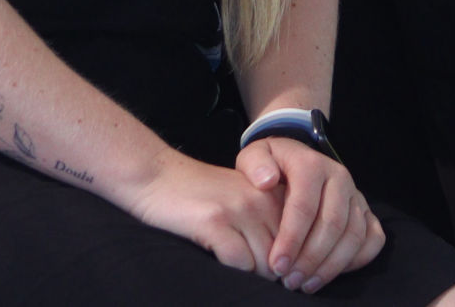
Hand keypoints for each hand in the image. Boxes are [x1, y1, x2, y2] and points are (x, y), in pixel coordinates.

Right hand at [119, 150, 284, 277]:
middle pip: (286, 256)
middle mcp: (260, 199)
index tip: (279, 275)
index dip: (290, 264)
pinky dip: (234, 271)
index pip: (300, 241)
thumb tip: (287, 269)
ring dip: (253, 276)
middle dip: (273, 275)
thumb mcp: (240, 200)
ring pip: (266, 264)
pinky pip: (240, 263)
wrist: (154, 175)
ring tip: (235, 267)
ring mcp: (238, 209)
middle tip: (255, 279)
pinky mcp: (214, 221)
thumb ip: (266, 224)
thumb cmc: (196, 195)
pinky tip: (218, 259)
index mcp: (271, 193)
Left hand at [239, 139, 387, 292]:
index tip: (277, 264)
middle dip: (311, 258)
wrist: (293, 160)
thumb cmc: (270, 166)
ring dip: (331, 265)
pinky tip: (332, 274)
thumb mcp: (254, 157)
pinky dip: (357, 260)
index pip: (304, 206)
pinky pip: (373, 238)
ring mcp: (356, 195)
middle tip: (290, 280)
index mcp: (311, 164)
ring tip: (307, 284)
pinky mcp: (366, 210)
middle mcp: (339, 177)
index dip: (291, 239)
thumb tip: (267, 181)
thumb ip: (255, 165)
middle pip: (333, 224)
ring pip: (354, 235)